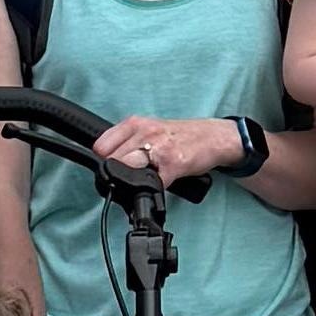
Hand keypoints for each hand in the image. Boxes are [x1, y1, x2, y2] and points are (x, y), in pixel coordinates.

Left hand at [93, 115, 245, 184]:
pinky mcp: (173, 165)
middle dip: (117, 175)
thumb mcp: (149, 129)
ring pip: (128, 171)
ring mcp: (159, 149)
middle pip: (112, 161)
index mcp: (135, 123)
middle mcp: (145, 133)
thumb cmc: (181, 135)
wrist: (214, 137)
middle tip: (126, 181)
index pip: (101, 146)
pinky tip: (157, 188)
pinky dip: (152, 191)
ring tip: (140, 184)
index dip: (103, 162)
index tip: (110, 170)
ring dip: (131, 183)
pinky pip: (153, 184)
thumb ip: (128, 141)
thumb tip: (107, 162)